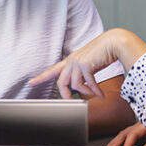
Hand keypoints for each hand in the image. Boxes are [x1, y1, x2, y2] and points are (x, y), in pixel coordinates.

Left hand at [29, 29, 145, 99]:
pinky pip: (89, 85)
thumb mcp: (89, 62)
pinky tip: (101, 95)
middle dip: (66, 96)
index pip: (53, 70)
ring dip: (87, 93)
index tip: (31, 82)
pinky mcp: (86, 65)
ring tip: (96, 95)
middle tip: (72, 103)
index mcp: (70, 60)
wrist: (114, 42)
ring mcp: (78, 63)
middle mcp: (71, 61)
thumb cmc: (104, 52)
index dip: (41, 77)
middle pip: (61, 83)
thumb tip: (82, 88)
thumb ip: (82, 73)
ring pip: (76, 85)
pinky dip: (96, 92)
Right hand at [102, 122, 145, 145]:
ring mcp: (140, 128)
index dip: (127, 145)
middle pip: (124, 133)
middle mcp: (141, 125)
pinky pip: (127, 136)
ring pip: (123, 134)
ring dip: (114, 143)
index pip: (133, 135)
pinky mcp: (141, 132)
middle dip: (114, 144)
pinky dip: (119, 142)